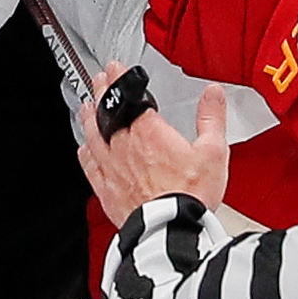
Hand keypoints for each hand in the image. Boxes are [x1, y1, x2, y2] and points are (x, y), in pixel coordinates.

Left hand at [76, 82, 231, 224]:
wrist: (170, 229)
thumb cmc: (190, 195)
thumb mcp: (213, 152)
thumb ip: (212, 118)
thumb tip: (213, 93)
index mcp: (150, 133)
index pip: (130, 97)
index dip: (121, 79)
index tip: (115, 69)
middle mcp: (125, 147)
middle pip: (108, 112)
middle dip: (102, 92)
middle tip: (99, 80)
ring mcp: (112, 168)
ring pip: (93, 136)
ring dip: (89, 118)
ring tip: (86, 107)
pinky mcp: (106, 190)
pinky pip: (90, 167)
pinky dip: (85, 154)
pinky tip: (84, 149)